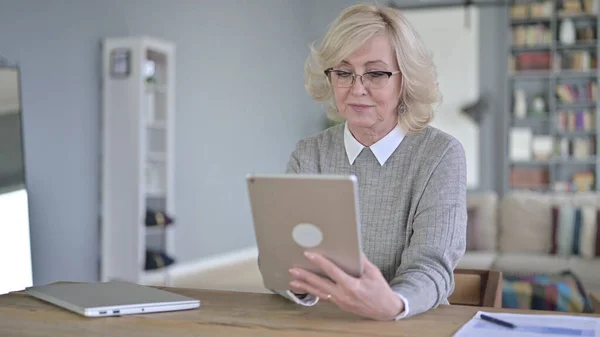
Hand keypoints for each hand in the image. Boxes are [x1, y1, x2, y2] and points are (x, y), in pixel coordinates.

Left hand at [288, 252, 403, 320]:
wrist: (385, 310)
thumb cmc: (380, 290)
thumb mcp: (374, 273)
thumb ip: (362, 261)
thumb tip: (352, 248)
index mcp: (352, 286)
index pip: (332, 271)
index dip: (320, 262)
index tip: (309, 254)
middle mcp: (343, 295)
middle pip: (320, 284)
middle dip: (305, 276)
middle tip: (293, 269)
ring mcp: (340, 301)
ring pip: (318, 292)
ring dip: (305, 286)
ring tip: (292, 280)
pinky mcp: (339, 304)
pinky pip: (322, 298)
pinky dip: (312, 292)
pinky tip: (304, 288)